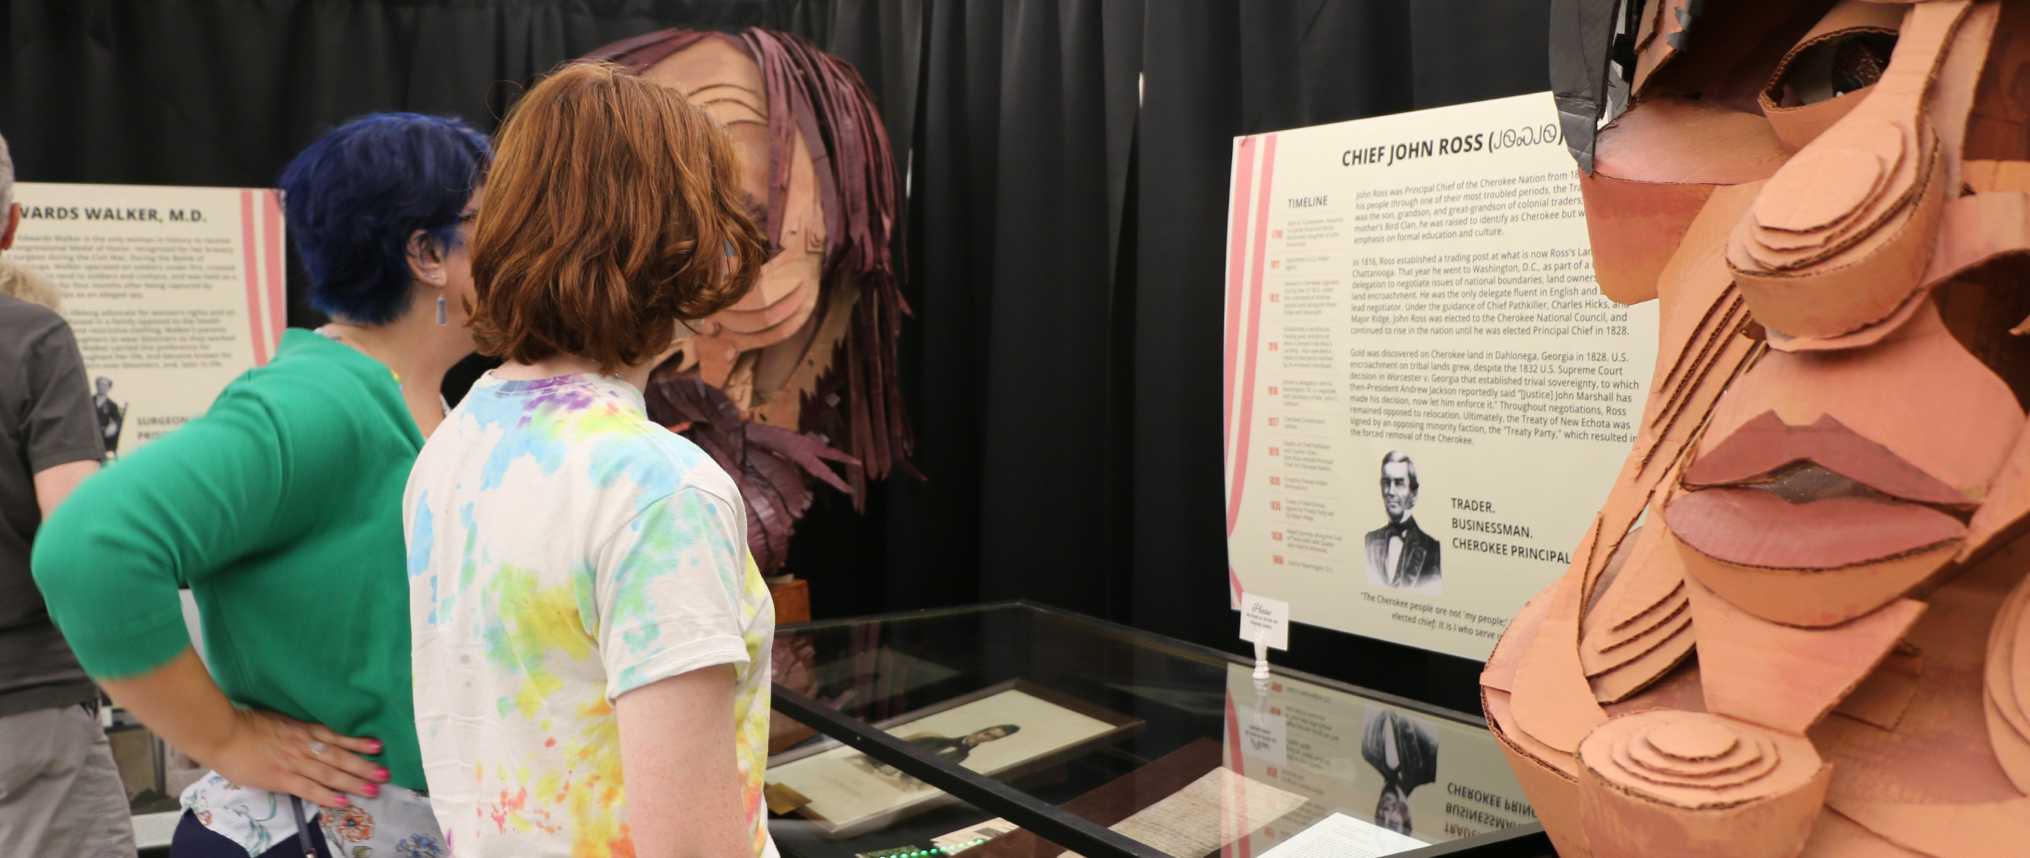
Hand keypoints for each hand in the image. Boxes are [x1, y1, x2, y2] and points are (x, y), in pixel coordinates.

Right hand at [197, 709, 389, 806]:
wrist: (223, 732)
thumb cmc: (245, 724)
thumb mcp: (277, 719)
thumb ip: (294, 728)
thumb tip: (307, 732)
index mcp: (303, 729)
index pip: (336, 736)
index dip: (358, 742)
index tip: (378, 746)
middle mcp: (304, 745)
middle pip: (340, 756)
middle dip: (364, 766)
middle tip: (385, 774)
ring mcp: (294, 762)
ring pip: (330, 773)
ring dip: (353, 782)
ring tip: (374, 789)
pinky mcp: (282, 778)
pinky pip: (310, 789)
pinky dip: (327, 795)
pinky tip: (343, 801)